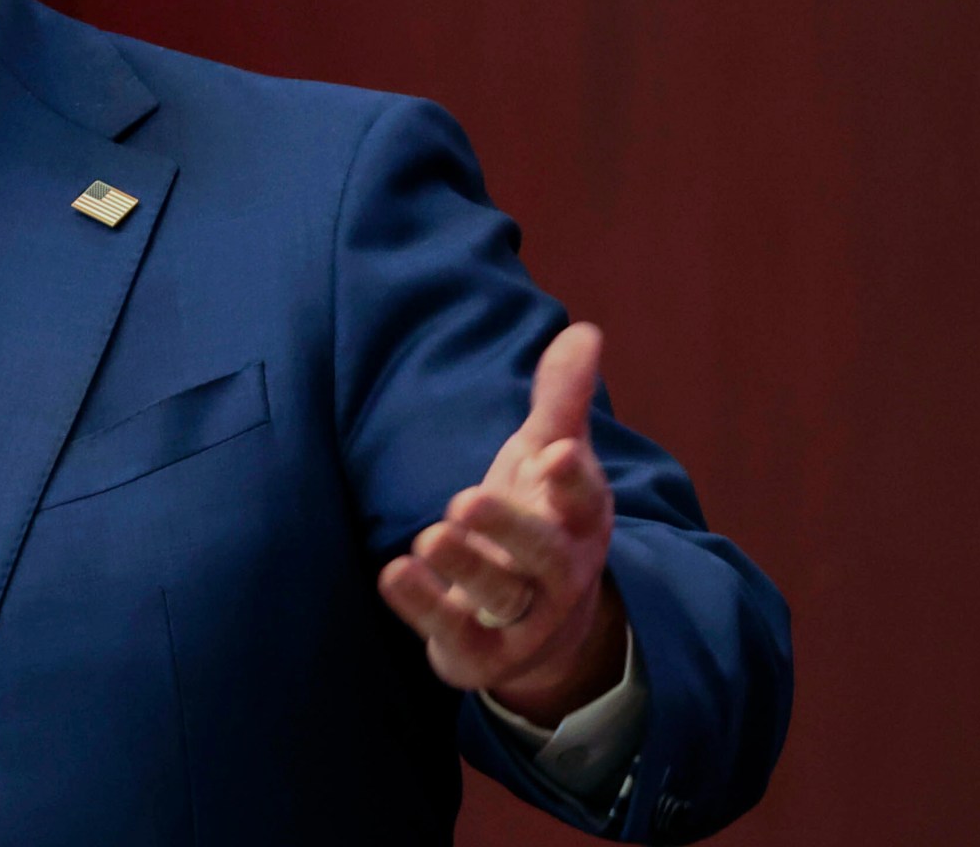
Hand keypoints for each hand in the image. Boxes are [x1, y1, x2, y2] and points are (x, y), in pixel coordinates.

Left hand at [377, 322, 626, 725]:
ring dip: (466, 568)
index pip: (585, 501)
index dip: (574, 480)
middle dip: (509, 529)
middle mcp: (559, 572)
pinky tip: (394, 573)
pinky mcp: (479, 650)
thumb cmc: (541, 519)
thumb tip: (584, 330)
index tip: (558, 451)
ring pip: (499, 597)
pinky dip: (424, 606)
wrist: (544, 627)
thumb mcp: (549, 458)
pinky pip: (454, 631)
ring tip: (430, 535)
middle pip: (544, 555)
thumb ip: (561, 400)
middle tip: (466, 499)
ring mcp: (522, 618)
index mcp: (580, 521)